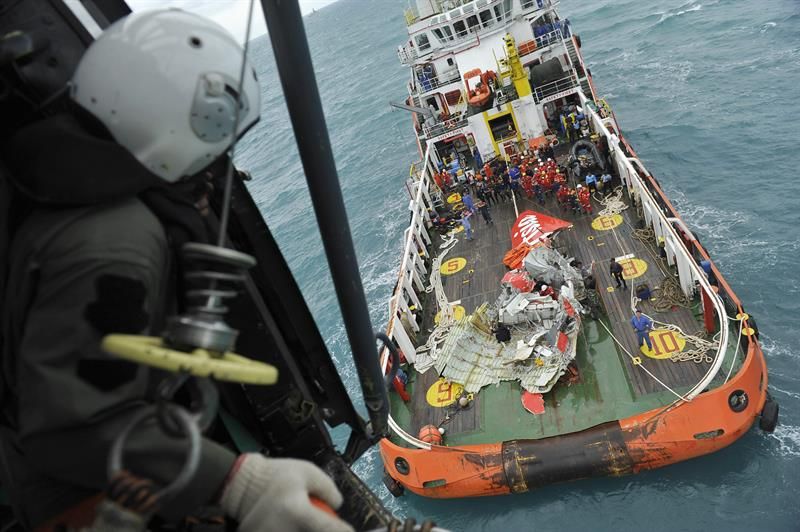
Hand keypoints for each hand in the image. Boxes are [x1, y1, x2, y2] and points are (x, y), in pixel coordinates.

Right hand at [220, 454, 353, 531]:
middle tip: (321, 518)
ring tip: (300, 517)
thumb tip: (337, 505)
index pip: (330, 529)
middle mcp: (285, 531)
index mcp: (298, 512)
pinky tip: (290, 522)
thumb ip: (328, 488)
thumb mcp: (307, 472)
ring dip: (308, 527)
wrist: (242, 485)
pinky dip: (293, 529)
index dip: (344, 531)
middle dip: (324, 527)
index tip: (350, 530)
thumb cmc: (273, 477)